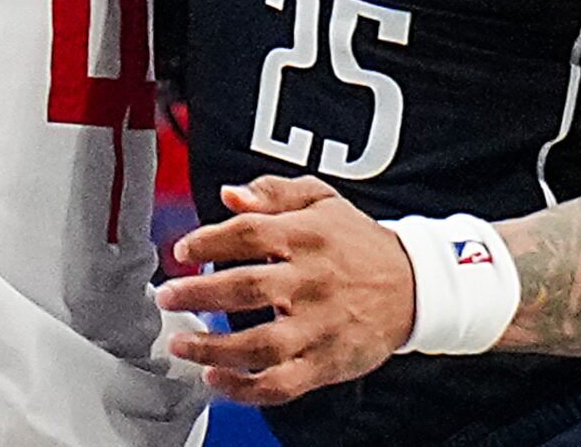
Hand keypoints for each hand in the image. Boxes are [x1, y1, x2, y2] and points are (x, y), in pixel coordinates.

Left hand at [153, 177, 417, 403]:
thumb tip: (229, 195)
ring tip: (180, 342)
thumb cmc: (357, 242)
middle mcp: (312, 282)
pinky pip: (282, 383)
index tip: (182, 251)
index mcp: (307, 236)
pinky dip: (246, 388)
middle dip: (199, 293)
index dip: (209, 241)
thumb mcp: (321, 200)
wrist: (414, 285)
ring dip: (214, 347)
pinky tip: (216, 379)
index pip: (250, 234)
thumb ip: (272, 193)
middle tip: (166, 296)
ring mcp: (320, 327)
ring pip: (261, 344)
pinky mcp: (326, 363)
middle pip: (248, 288)